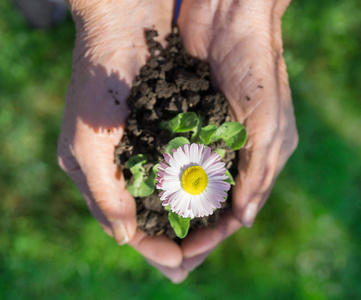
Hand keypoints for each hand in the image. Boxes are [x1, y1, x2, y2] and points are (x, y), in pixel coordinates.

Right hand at [57, 0, 186, 282]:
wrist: (123, 30)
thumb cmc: (99, 83)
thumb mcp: (87, 143)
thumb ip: (102, 193)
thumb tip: (122, 238)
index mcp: (99, 175)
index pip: (127, 225)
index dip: (153, 248)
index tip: (181, 264)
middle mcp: (122, 167)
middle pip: (151, 217)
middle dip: (176, 238)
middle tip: (200, 259)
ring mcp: (144, 150)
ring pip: (169, 197)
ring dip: (189, 216)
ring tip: (214, 235)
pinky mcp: (164, 132)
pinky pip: (182, 169)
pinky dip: (196, 187)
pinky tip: (215, 198)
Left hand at [177, 0, 297, 270]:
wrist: (231, 16)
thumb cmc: (257, 66)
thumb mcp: (268, 123)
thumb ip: (259, 171)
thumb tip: (243, 219)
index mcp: (261, 154)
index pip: (237, 207)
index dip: (216, 232)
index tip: (190, 252)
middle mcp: (235, 150)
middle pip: (213, 200)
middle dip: (193, 224)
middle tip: (168, 249)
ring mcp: (211, 135)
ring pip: (192, 182)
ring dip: (176, 203)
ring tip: (153, 225)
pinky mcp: (190, 118)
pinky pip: (176, 155)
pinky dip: (164, 173)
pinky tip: (147, 189)